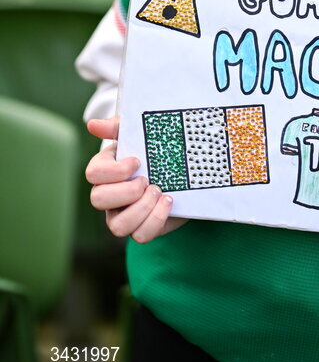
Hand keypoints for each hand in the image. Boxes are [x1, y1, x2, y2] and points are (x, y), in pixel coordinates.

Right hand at [85, 116, 186, 242]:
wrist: (183, 170)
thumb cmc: (154, 150)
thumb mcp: (140, 133)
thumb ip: (117, 127)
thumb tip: (92, 125)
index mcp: (106, 171)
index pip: (93, 174)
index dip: (115, 170)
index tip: (138, 161)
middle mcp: (109, 195)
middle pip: (98, 200)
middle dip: (127, 191)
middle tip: (148, 181)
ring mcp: (123, 214)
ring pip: (117, 227)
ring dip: (141, 208)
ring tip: (159, 190)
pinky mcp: (142, 228)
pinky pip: (140, 236)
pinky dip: (156, 220)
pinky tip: (169, 201)